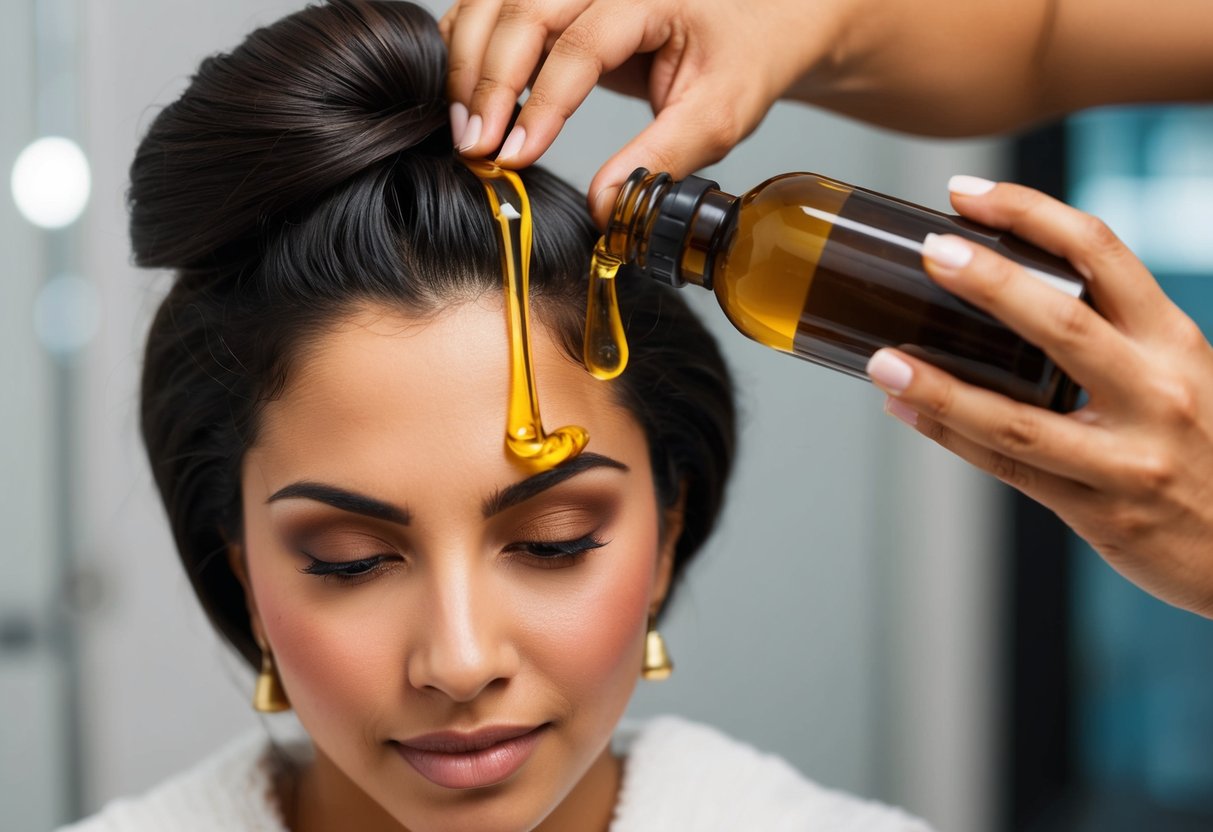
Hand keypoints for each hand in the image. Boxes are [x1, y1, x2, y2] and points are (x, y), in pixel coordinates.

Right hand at [440, 0, 830, 224]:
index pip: (580, 45)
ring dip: (467, 61)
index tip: (515, 156)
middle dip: (488, 80)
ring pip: (494, 0)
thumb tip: (603, 207)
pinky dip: (469, 45)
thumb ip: (662, 158)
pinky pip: (494, 5)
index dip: (542, 104)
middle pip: (522, 9)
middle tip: (475, 147)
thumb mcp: (719, 113)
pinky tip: (464, 96)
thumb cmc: (742, 55)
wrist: (759, 16)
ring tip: (463, 129)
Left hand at [866, 176, 1212, 617]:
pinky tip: (908, 412)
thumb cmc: (1206, 448)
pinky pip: (1011, 469)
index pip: (1103, 253)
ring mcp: (1129, 457)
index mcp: (1175, 341)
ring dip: (941, 386)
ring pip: (1017, 419)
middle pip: (1063, 323)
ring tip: (882, 360)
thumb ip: (1113, 338)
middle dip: (991, 282)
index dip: (1032, 213)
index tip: (967, 194)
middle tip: (929, 252)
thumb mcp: (1182, 375)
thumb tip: (1003, 295)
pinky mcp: (1101, 511)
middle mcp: (1158, 391)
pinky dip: (951, 437)